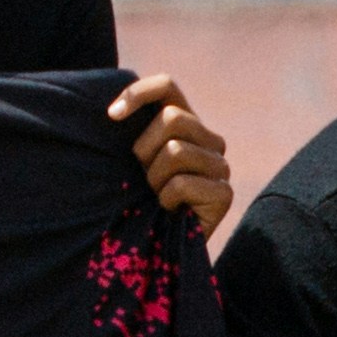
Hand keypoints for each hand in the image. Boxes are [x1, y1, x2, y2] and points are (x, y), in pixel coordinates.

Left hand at [113, 77, 233, 233]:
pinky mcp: (224, 194)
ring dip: (155, 179)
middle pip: (172, 118)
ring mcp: (220, 167)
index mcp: (186, 124)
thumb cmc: (136, 201)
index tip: (112, 117)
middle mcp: (209, 140)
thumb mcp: (128, 159)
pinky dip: (167, 199)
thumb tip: (111, 112)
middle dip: (145, 149)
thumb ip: (130, 131)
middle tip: (144, 177)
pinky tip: (170, 210)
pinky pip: (183, 183)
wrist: (156, 249)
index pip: (167, 87)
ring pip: (176, 151)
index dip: (139, 93)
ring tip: (157, 196)